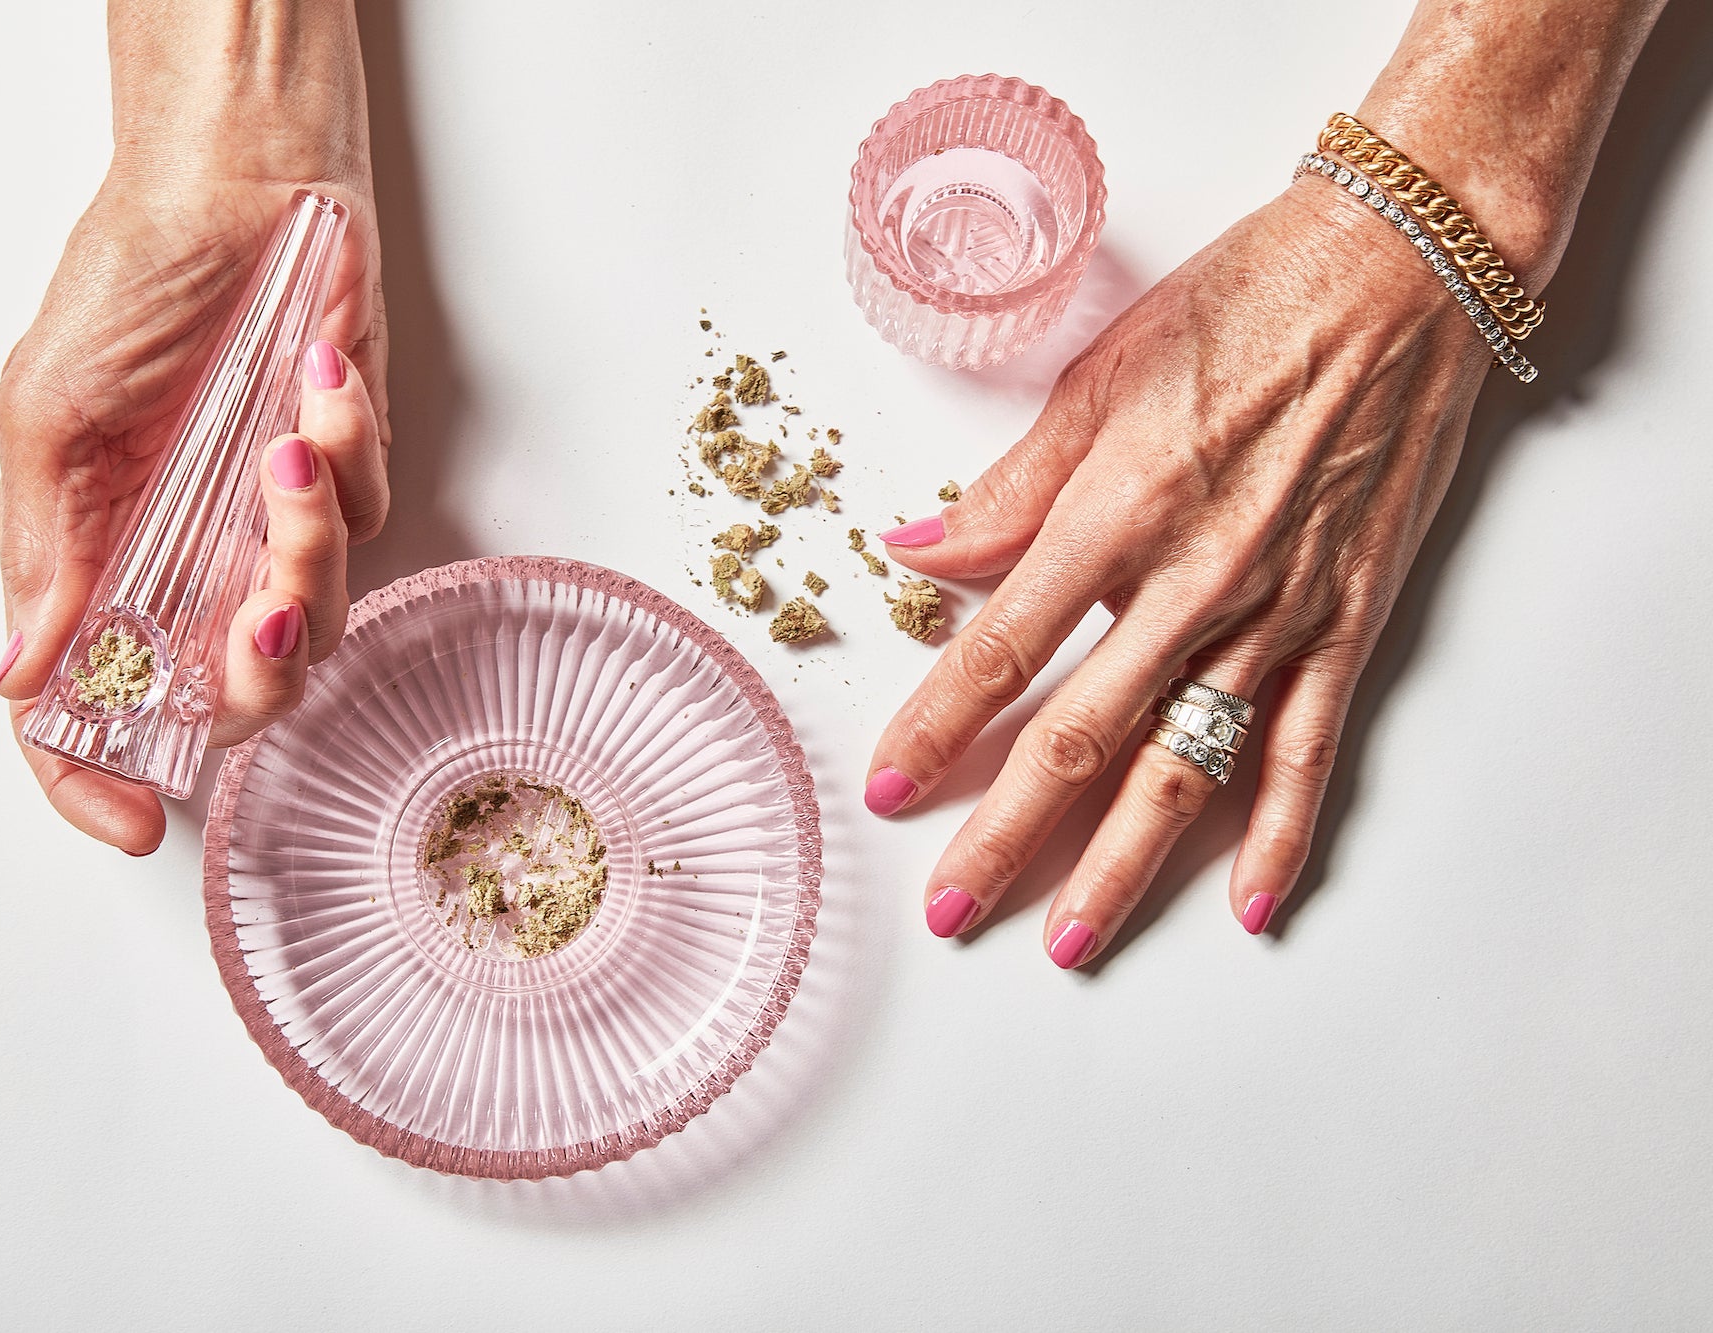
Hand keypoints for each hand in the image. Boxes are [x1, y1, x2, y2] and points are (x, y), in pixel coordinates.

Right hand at [0, 167, 386, 852]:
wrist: (234, 179)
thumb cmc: (127, 281)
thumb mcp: (47, 411)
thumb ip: (47, 548)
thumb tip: (25, 674)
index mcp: (99, 556)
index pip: (90, 704)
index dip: (100, 777)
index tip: (135, 821)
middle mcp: (186, 558)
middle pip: (230, 691)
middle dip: (256, 673)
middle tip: (263, 614)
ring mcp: (269, 522)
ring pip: (317, 614)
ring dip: (309, 544)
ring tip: (286, 447)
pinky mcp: (345, 474)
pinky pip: (366, 514)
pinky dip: (347, 449)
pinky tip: (317, 377)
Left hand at [864, 176, 1494, 964]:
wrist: (1400, 275)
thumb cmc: (1244, 305)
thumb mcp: (1099, 378)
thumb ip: (1009, 487)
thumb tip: (915, 548)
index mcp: (1114, 511)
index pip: (999, 651)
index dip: (936, 729)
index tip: (889, 789)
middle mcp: (1190, 580)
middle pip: (1078, 738)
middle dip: (1005, 837)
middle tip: (950, 909)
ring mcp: (1276, 613)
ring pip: (1184, 768)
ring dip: (1120, 865)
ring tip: (1068, 940)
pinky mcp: (1348, 624)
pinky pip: (1307, 750)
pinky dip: (1280, 834)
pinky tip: (1247, 905)